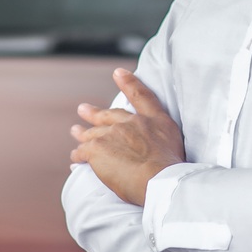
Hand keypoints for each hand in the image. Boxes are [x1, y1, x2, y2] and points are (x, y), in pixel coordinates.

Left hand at [70, 69, 185, 206]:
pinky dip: (79, 154)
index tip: (118, 72)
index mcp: (153, 120)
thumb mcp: (175, 143)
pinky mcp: (97, 149)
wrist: (160, 179)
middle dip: (95, 113)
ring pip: (93, 133)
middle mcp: (131, 123)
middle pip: (109, 116)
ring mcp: (112, 134)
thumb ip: (161, 137)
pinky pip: (83, 151)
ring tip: (76, 132)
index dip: (129, 83)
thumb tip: (152, 145)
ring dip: (83, 133)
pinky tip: (76, 158)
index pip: (141, 96)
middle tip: (83, 109)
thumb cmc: (172, 168)